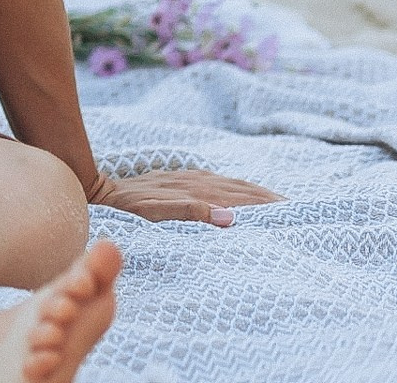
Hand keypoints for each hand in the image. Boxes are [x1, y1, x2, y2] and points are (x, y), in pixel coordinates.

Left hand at [88, 168, 281, 225]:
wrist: (98, 191)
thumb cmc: (126, 209)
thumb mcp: (154, 213)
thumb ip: (190, 212)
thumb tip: (230, 218)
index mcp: (197, 190)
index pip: (243, 198)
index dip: (268, 206)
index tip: (295, 214)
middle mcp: (196, 180)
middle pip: (242, 190)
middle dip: (270, 200)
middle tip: (298, 212)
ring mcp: (189, 178)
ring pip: (233, 185)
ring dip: (258, 194)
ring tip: (281, 204)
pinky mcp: (181, 178)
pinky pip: (219, 182)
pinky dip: (239, 189)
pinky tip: (246, 194)